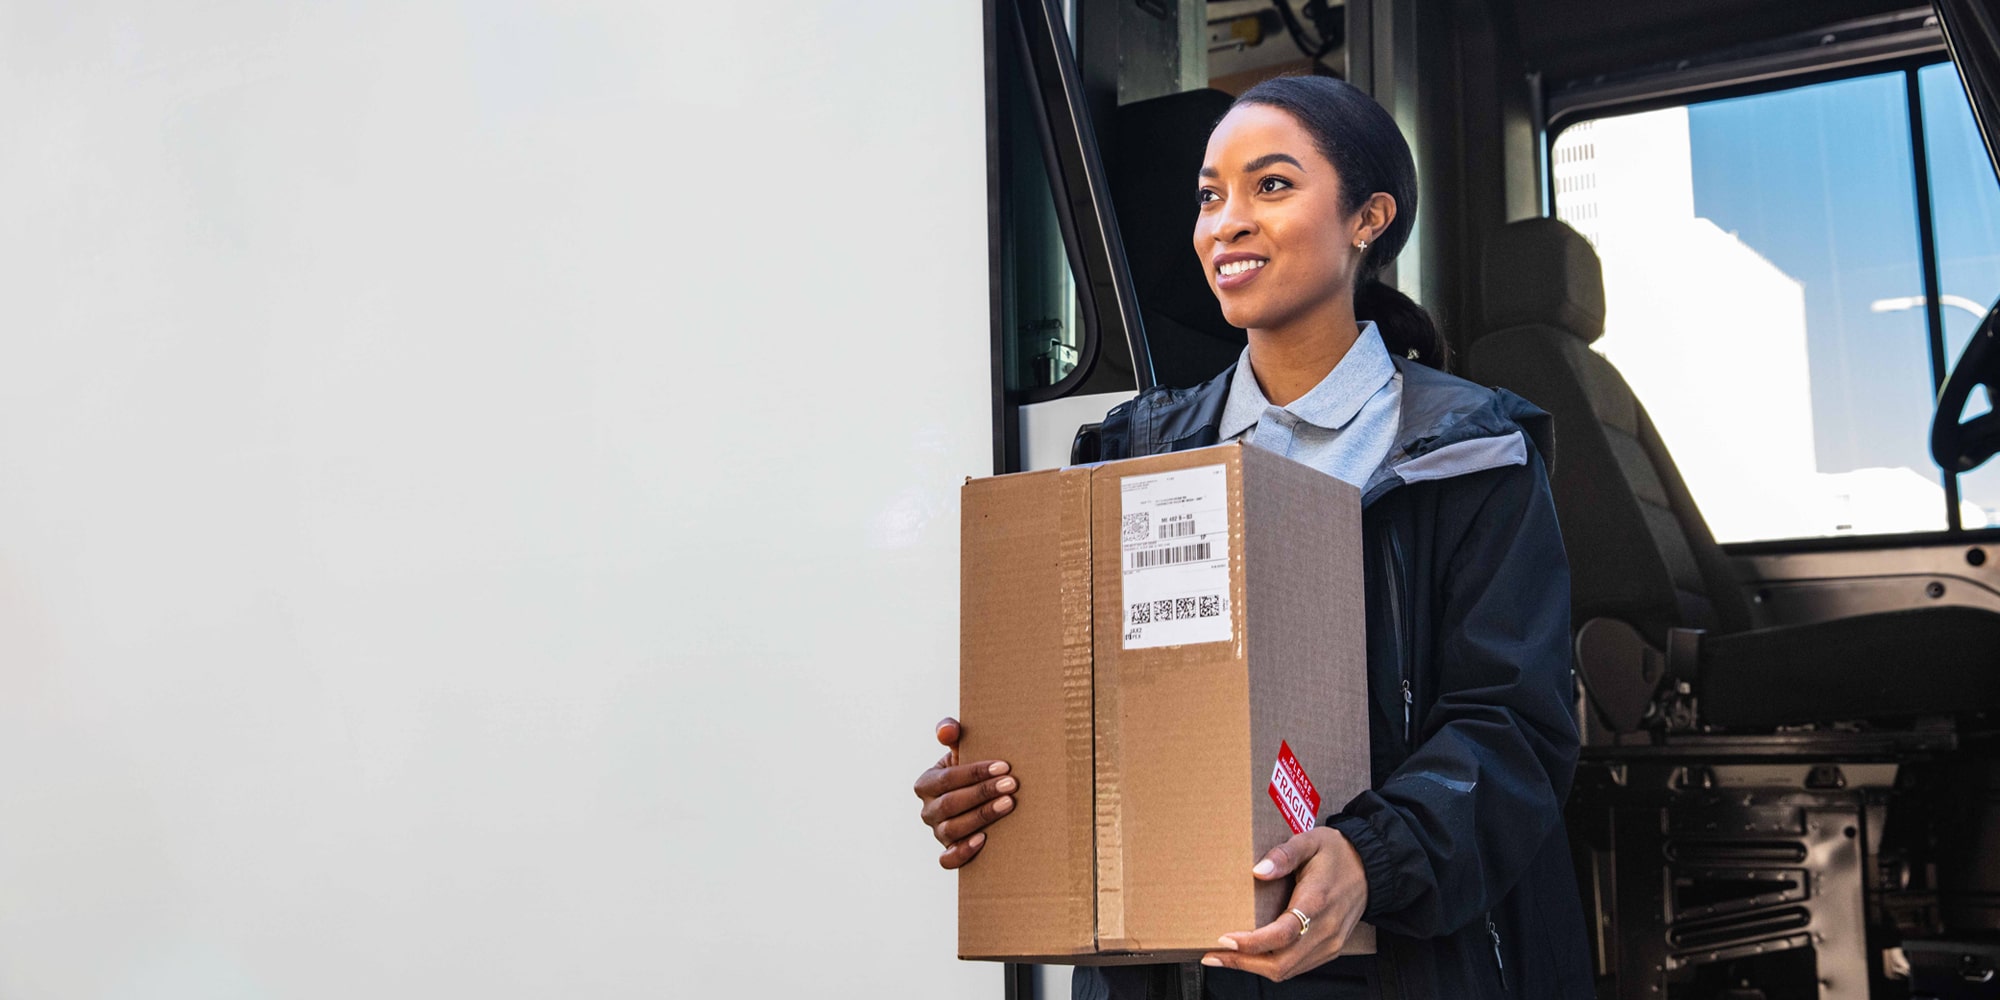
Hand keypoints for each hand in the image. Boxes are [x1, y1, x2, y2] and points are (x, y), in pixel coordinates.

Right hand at [912, 717, 1017, 868]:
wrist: (980, 800)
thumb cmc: (971, 773)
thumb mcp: (960, 750)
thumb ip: (951, 733)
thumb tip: (946, 730)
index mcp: (926, 784)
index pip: (948, 778)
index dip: (974, 772)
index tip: (1003, 766)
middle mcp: (928, 811)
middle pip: (951, 804)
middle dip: (983, 793)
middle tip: (1011, 785)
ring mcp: (937, 833)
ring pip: (952, 829)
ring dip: (981, 816)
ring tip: (1007, 804)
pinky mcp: (948, 853)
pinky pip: (948, 859)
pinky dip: (962, 851)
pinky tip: (983, 840)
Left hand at [1201, 827, 1369, 981]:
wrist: (1373, 867)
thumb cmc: (1339, 854)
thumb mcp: (1311, 840)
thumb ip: (1284, 854)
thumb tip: (1258, 870)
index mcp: (1318, 901)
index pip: (1283, 933)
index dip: (1252, 942)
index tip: (1225, 939)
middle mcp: (1325, 929)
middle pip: (1282, 962)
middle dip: (1243, 963)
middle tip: (1213, 955)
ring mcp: (1329, 943)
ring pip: (1288, 970)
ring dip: (1254, 968)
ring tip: (1225, 958)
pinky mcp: (1330, 949)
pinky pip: (1297, 967)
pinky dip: (1271, 966)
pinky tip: (1252, 957)